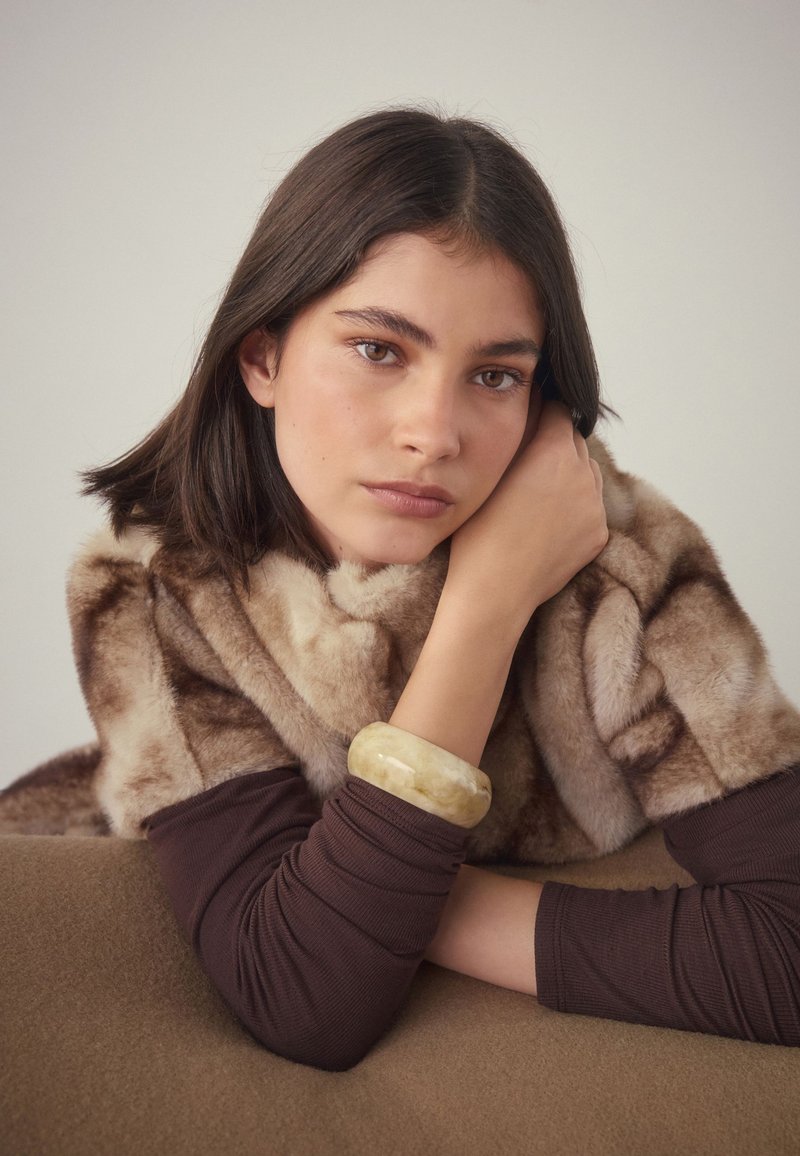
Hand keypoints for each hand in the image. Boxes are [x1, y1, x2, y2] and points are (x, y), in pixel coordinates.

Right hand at [443, 401, 607, 631]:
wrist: (494, 590)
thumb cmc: (479, 530)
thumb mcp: (490, 472)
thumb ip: (515, 433)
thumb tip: (528, 401)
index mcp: (554, 451)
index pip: (559, 409)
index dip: (542, 411)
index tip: (529, 419)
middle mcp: (583, 473)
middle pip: (575, 440)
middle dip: (555, 444)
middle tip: (528, 460)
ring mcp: (595, 506)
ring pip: (587, 474)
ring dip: (568, 475)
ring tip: (537, 495)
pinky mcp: (599, 534)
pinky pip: (590, 507)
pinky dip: (574, 508)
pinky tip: (546, 523)